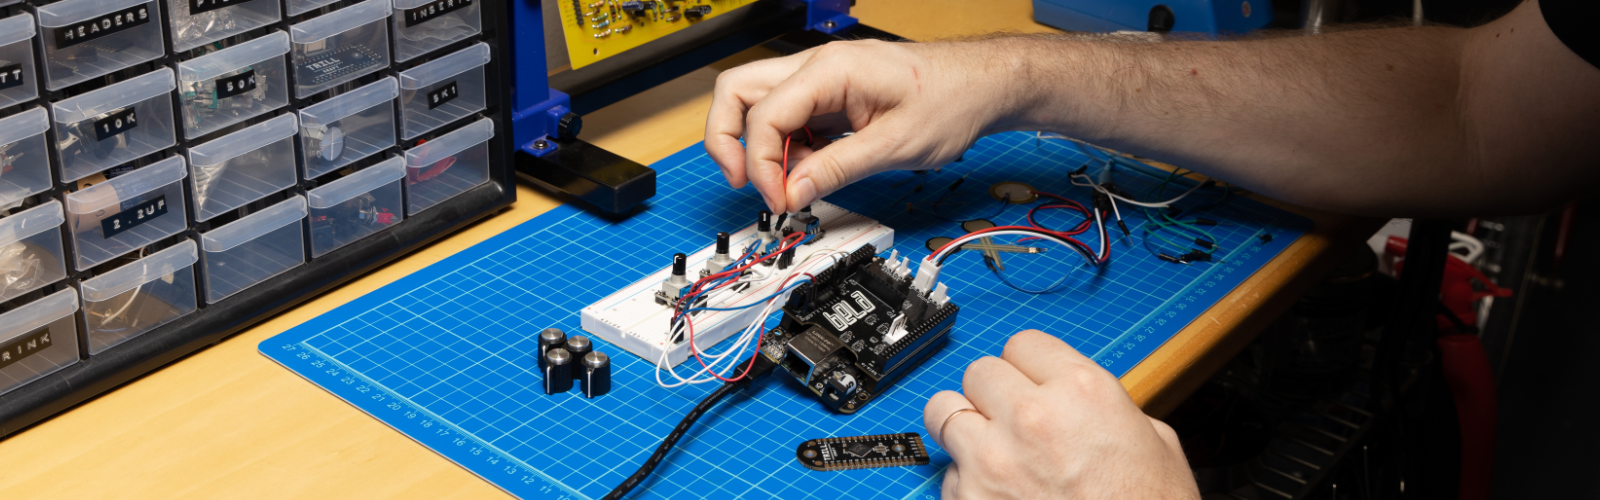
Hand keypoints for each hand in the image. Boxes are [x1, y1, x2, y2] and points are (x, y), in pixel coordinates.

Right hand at [705, 40, 1022, 213]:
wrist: (982, 85)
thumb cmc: (951, 101)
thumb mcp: (894, 146)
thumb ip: (837, 169)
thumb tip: (793, 193)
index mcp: (830, 70)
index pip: (763, 115)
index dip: (762, 164)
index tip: (779, 200)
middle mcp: (817, 67)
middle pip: (737, 93)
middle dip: (729, 140)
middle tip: (745, 183)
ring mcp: (821, 80)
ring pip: (757, 105)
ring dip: (762, 148)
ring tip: (791, 184)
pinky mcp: (829, 97)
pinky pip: (789, 119)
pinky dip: (788, 148)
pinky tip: (812, 171)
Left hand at [923, 330, 1197, 498]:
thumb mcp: (1154, 442)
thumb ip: (1106, 407)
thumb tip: (1081, 402)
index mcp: (1082, 391)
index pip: (1023, 344)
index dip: (1029, 366)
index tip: (1030, 382)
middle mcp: (1031, 417)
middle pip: (980, 371)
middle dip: (994, 393)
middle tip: (1010, 417)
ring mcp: (993, 460)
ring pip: (944, 410)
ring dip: (963, 426)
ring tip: (987, 447)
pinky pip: (947, 472)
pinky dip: (965, 481)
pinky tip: (996, 494)